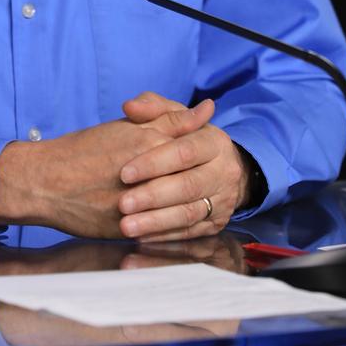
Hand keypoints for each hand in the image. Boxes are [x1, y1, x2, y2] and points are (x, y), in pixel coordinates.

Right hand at [0, 105, 211, 238]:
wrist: (47, 181)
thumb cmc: (83, 150)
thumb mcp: (127, 127)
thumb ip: (168, 117)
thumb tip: (208, 108)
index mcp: (149, 143)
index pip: (196, 147)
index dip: (207, 150)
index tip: (214, 154)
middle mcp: (150, 173)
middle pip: (194, 179)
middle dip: (205, 182)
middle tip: (212, 181)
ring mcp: (140, 204)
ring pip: (184, 208)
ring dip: (192, 206)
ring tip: (196, 202)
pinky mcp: (130, 228)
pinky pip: (165, 231)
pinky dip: (175, 227)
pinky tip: (179, 222)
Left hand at [117, 91, 250, 241]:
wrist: (220, 167)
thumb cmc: (186, 138)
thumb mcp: (173, 116)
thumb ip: (151, 108)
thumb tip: (129, 106)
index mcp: (214, 142)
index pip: (184, 152)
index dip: (153, 163)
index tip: (124, 173)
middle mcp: (223, 172)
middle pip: (187, 186)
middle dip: (152, 197)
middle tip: (122, 204)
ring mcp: (222, 201)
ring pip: (188, 214)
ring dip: (155, 223)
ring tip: (126, 226)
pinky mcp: (216, 224)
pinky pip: (189, 234)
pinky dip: (163, 237)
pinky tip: (140, 238)